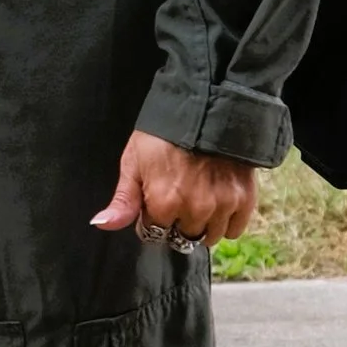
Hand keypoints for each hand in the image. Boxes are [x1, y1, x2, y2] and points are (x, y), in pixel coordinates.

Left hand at [91, 129, 256, 251]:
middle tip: (179, 198)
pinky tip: (219, 204)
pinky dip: (227, 222)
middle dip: (178, 223)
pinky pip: (235, 230)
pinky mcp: (245, 199)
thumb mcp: (134, 162)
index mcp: (164, 204)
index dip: (151, 218)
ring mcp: (223, 205)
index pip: (154, 233)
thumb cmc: (162, 134)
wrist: (206, 109)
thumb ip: (123, 200)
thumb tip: (101, 224)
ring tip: (199, 200)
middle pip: (183, 237)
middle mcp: (195, 210)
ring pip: (210, 236)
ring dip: (203, 225)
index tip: (155, 203)